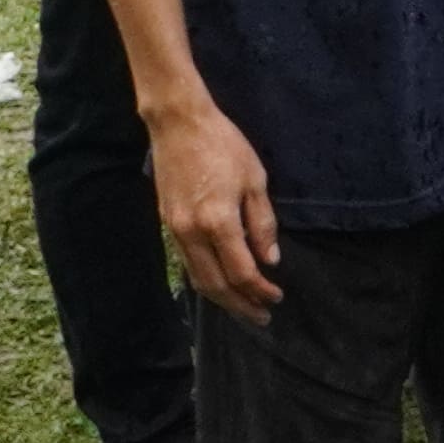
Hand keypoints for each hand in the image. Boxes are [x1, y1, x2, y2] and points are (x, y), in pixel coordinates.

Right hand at [146, 101, 286, 321]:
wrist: (178, 125)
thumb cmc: (224, 145)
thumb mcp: (255, 179)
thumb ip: (262, 223)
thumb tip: (269, 259)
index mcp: (218, 221)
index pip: (241, 271)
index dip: (259, 289)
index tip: (276, 297)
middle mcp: (192, 233)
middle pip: (216, 285)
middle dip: (240, 305)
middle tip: (262, 317)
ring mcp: (175, 231)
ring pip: (197, 278)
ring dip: (221, 298)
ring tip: (243, 308)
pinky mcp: (168, 225)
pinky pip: (187, 263)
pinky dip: (205, 280)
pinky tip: (220, 284)